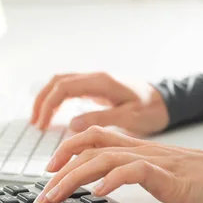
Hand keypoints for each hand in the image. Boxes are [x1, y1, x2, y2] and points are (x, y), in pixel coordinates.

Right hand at [30, 72, 168, 135]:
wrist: (166, 101)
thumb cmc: (152, 109)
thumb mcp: (129, 117)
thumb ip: (100, 119)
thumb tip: (72, 125)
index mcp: (102, 82)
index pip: (63, 88)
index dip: (48, 105)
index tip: (41, 124)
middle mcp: (96, 77)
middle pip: (57, 82)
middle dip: (42, 102)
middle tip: (35, 124)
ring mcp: (95, 81)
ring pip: (61, 83)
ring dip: (47, 99)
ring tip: (39, 120)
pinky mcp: (97, 88)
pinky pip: (70, 89)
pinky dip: (58, 100)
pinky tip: (54, 115)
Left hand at [34, 126, 202, 202]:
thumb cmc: (189, 178)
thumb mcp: (150, 171)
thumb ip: (125, 171)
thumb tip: (97, 184)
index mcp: (132, 147)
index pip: (92, 138)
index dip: (65, 149)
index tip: (48, 171)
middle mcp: (136, 149)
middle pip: (89, 148)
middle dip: (60, 169)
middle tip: (43, 194)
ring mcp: (150, 160)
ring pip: (104, 159)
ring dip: (74, 178)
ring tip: (57, 195)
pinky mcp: (165, 175)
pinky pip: (135, 171)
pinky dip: (113, 179)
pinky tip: (99, 192)